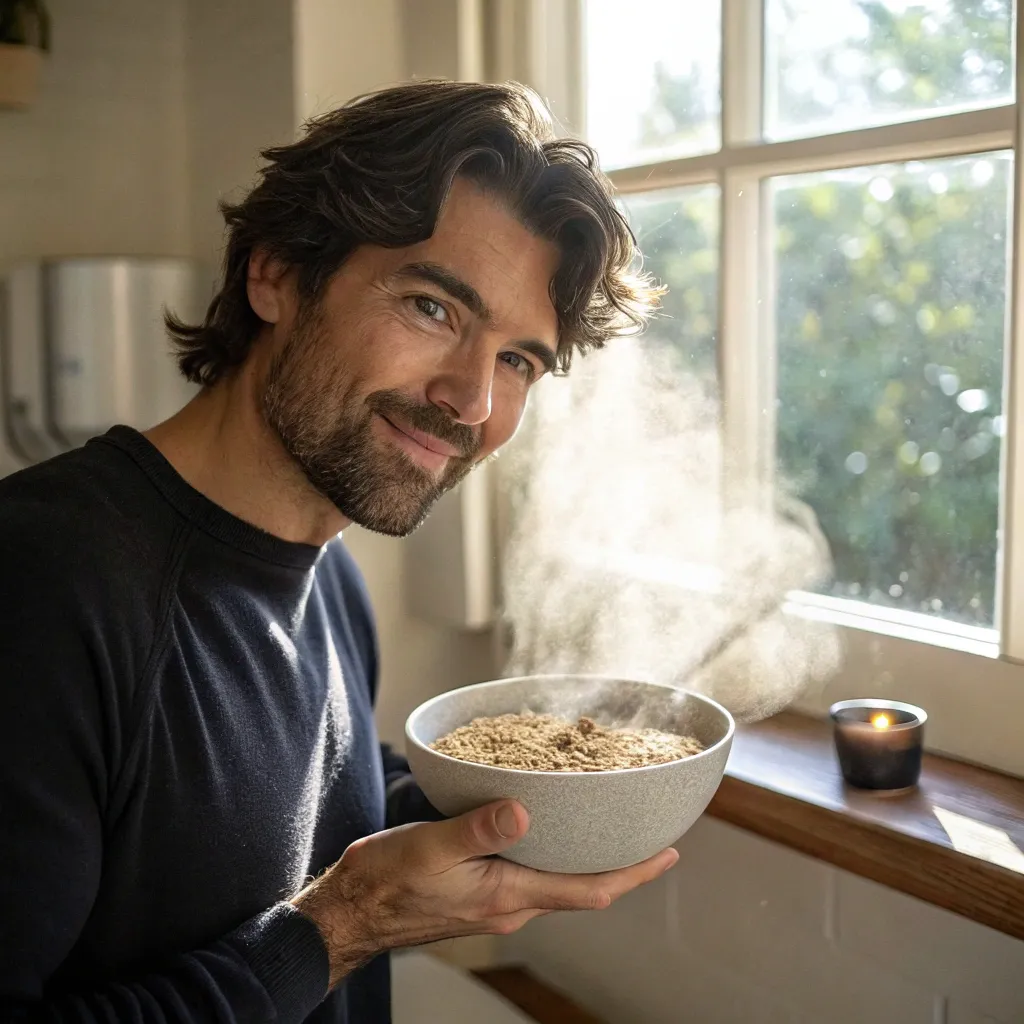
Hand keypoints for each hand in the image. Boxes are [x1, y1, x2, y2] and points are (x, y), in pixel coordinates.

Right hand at [291, 800, 677, 987]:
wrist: (350, 912)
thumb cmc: (385, 882)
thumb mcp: (431, 847)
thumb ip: (479, 828)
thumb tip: (526, 811)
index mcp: (508, 896)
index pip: (589, 890)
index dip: (634, 872)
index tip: (669, 852)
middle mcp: (510, 905)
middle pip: (582, 887)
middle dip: (620, 863)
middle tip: (648, 830)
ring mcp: (495, 902)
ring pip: (557, 880)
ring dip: (586, 857)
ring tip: (607, 823)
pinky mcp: (480, 893)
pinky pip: (532, 874)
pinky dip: (553, 853)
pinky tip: (547, 827)